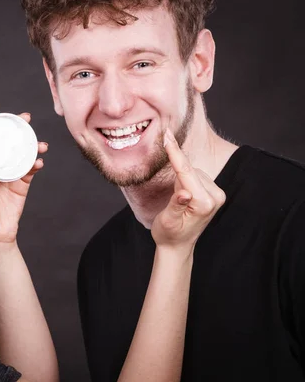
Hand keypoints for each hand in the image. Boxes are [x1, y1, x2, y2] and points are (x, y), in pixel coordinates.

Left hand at [0, 104, 47, 249]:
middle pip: (2, 142)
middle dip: (13, 127)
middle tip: (24, 116)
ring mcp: (7, 176)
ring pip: (19, 153)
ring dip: (29, 144)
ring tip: (39, 141)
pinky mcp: (20, 186)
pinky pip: (29, 170)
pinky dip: (35, 164)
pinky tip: (40, 162)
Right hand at [151, 129, 225, 252]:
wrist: (177, 246)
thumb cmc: (168, 234)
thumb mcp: (168, 221)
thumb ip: (176, 205)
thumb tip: (184, 193)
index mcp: (204, 203)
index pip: (186, 172)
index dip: (175, 153)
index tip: (167, 136)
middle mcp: (215, 197)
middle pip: (189, 170)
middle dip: (175, 165)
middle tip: (165, 166)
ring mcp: (216, 195)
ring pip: (192, 171)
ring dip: (180, 175)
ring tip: (174, 197)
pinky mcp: (214, 193)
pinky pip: (196, 176)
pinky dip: (185, 177)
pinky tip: (181, 191)